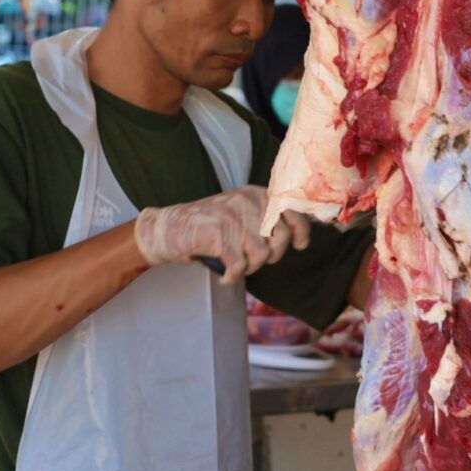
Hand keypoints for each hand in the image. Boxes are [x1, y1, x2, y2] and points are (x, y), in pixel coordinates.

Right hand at [134, 185, 310, 284]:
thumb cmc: (208, 226)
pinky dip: (232, 276)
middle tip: (252, 260)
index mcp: (255, 194)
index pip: (293, 211)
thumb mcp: (240, 212)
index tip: (300, 244)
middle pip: (280, 238)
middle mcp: (246, 201)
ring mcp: (232, 217)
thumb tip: (299, 233)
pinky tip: (225, 274)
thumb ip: (266, 218)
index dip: (302, 231)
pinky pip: (240, 266)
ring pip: (262, 255)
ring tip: (236, 265)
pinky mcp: (218, 234)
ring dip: (250, 267)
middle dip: (271, 256)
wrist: (168, 229)